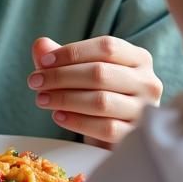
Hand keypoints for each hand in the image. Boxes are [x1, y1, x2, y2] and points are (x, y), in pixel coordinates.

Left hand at [27, 35, 161, 148]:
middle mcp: (148, 82)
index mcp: (139, 58)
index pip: (106, 47)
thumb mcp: (83, 72)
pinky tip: (58, 116)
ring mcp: (145, 110)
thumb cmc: (100, 94)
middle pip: (100, 73)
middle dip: (61, 76)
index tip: (43, 61)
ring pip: (101, 101)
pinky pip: (104, 128)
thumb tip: (40, 45)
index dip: (72, 52)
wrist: (119, 134)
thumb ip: (62, 57)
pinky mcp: (137, 136)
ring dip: (65, 99)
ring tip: (41, 99)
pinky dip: (76, 121)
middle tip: (34, 82)